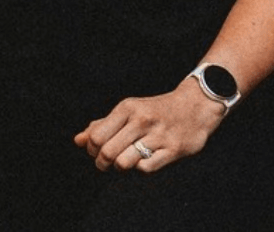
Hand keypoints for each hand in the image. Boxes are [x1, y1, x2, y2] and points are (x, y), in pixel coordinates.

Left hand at [73, 77, 225, 171]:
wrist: (195, 106)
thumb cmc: (154, 111)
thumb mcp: (128, 111)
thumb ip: (103, 125)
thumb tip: (78, 140)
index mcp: (127, 108)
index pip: (97, 136)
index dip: (91, 149)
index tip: (95, 152)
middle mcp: (141, 120)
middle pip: (108, 151)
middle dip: (101, 162)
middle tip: (104, 164)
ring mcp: (158, 135)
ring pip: (124, 162)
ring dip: (119, 167)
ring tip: (122, 163)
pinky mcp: (173, 149)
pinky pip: (146, 167)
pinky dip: (140, 168)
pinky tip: (142, 161)